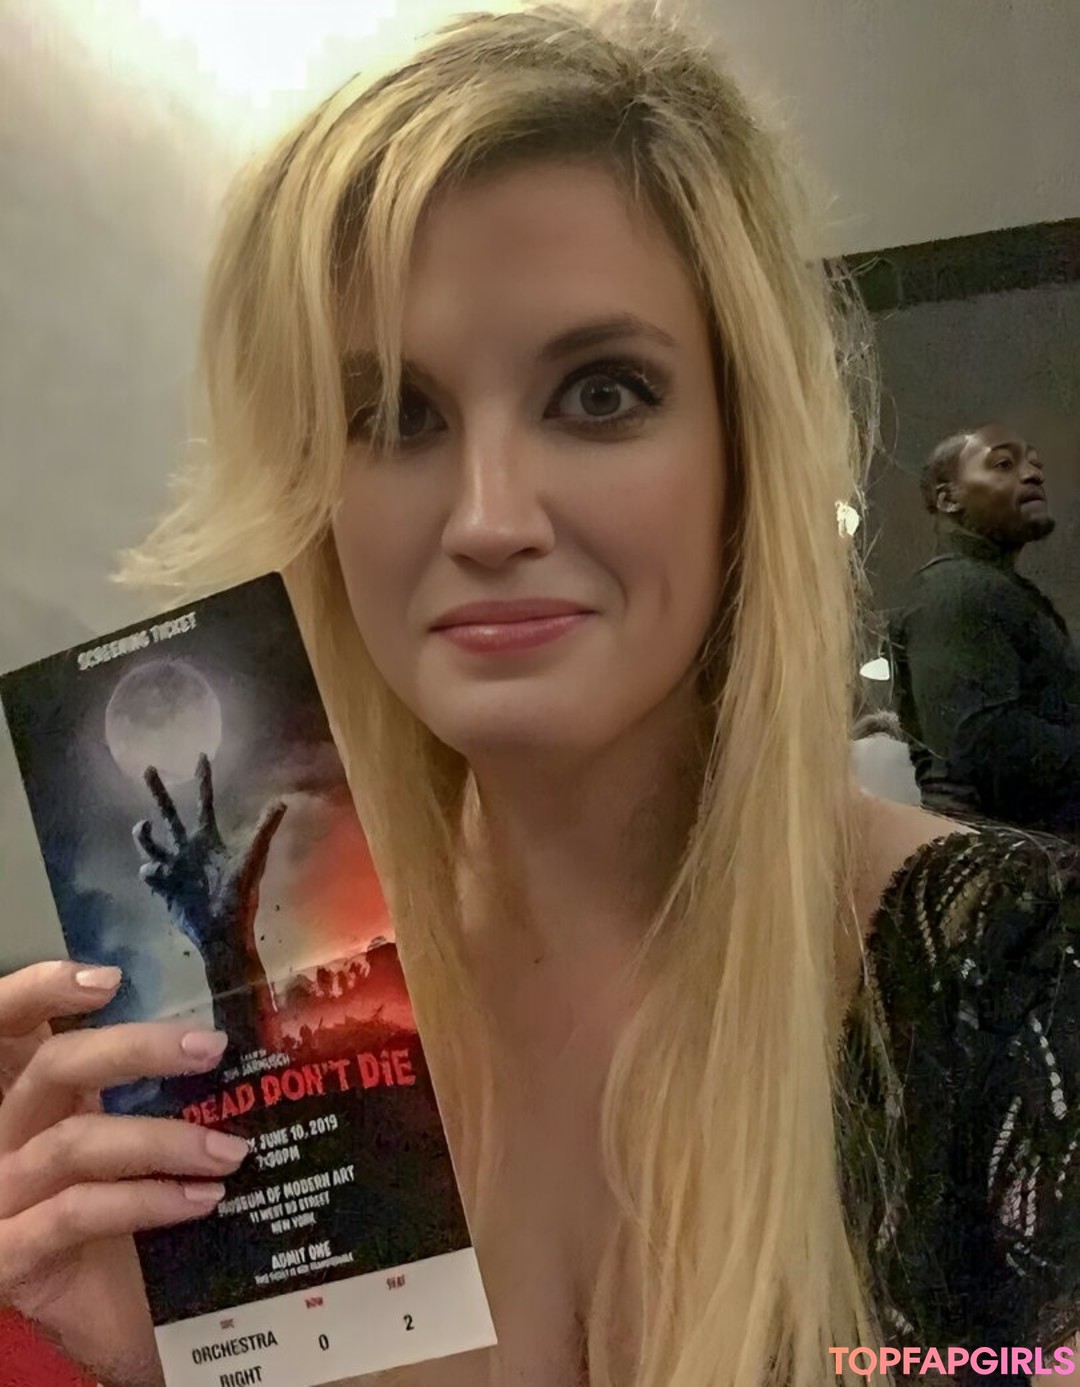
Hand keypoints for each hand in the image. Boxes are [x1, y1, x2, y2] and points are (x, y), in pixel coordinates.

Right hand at [0, 961, 248, 1385]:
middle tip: (210, 1048)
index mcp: (33, 1102)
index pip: (9, 1029)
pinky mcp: (9, 1258)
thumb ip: (154, 1095)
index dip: (38, 992)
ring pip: (73, 1142)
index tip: (108, 979)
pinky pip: (75, 1214)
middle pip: (50, 1070)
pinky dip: (145, 1201)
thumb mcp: (139, 1147)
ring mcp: (1, 1200)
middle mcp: (5, 1141)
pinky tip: (202, 1200)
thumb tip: (230, 1037)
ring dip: (162, 1140)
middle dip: (132, 1049)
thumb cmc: (132, 1226)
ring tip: (232, 1151)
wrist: (117, 1327)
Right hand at [134, 753, 285, 961]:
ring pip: (152, 843)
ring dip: (145, 835)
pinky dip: (150, 870)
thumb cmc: (240, 896)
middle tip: (149, 768)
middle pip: (171, 815)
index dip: (203, 781)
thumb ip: (263, 830)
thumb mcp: (253, 859)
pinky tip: (156, 873)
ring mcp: (175, 867)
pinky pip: (150, 872)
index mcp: (209, 840)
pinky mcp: (164, 886)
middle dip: (160, 792)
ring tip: (143, 826)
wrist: (223, 931)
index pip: (204, 804)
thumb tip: (282, 801)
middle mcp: (190, 849)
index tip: (199, 755)